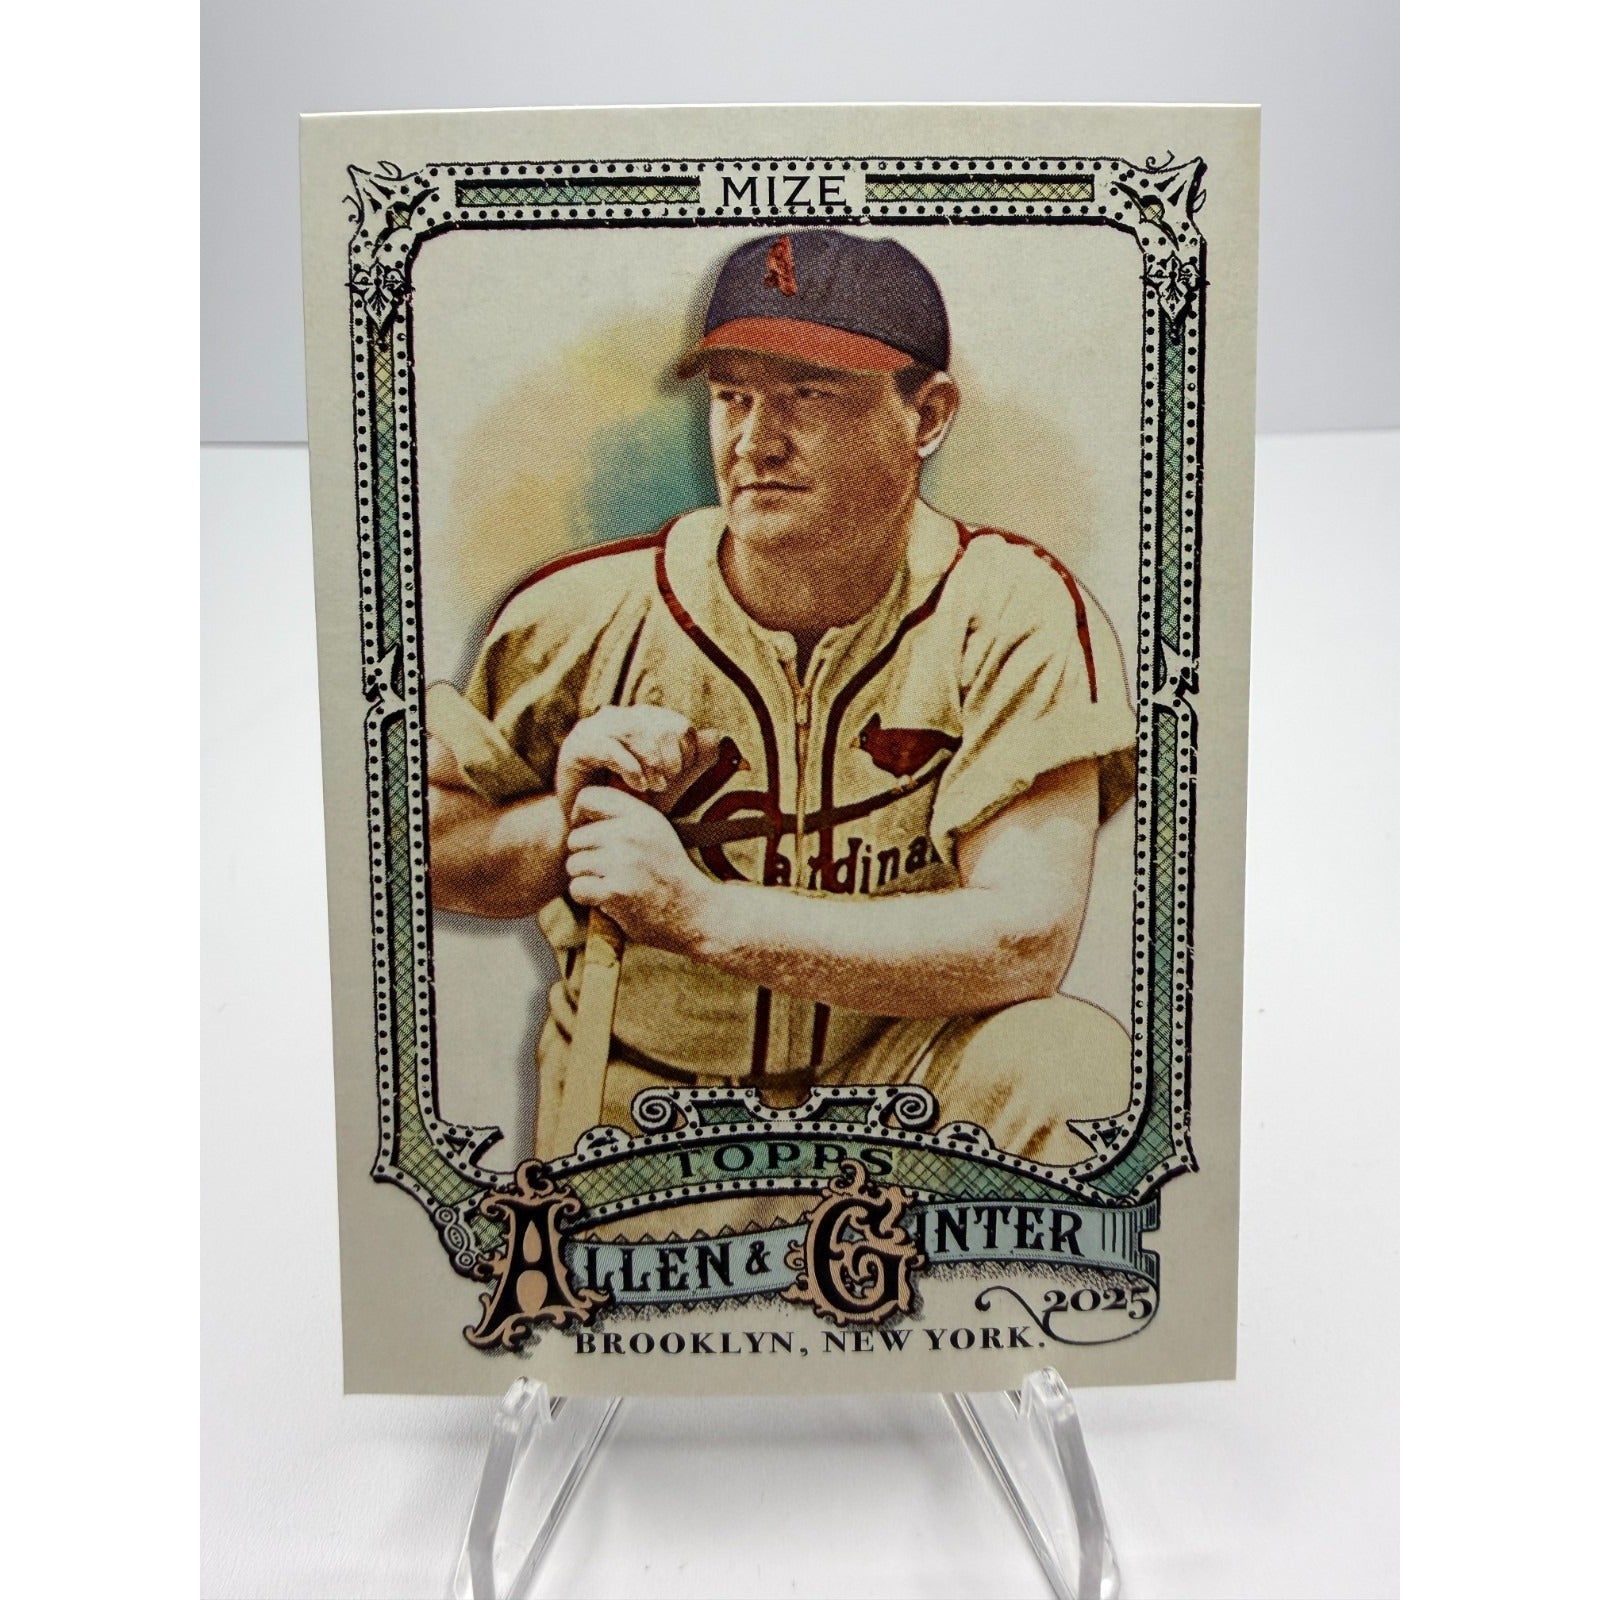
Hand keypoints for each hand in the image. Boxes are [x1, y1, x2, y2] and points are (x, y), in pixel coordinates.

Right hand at [554, 705, 720, 821]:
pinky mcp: (577, 745)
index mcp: (641, 721)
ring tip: (654, 786)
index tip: (680, 776)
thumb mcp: (668, 782)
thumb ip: (693, 759)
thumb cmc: (629, 802)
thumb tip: (715, 735)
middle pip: (658, 724)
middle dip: (669, 757)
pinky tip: (637, 786)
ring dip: (651, 762)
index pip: (676, 724)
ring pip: (635, 731)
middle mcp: (620, 717)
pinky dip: (630, 767)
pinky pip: (610, 747)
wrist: (589, 825)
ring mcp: (595, 728)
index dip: (686, 752)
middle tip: (665, 784)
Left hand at [565, 785, 715, 951]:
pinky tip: (608, 899)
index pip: (588, 798)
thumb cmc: (667, 873)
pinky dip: (587, 898)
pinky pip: (577, 888)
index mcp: (641, 815)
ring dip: (586, 878)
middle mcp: (631, 834)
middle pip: (575, 838)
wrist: (693, 913)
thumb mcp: (655, 832)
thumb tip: (578, 809)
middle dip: (584, 856)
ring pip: (573, 864)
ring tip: (611, 884)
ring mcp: (623, 862)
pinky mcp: (615, 891)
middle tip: (607, 870)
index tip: (589, 832)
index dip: (579, 814)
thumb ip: (623, 816)